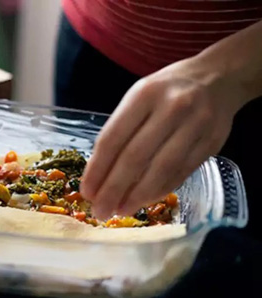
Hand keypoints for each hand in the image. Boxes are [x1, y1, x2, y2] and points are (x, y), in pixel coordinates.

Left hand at [80, 57, 247, 218]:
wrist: (219, 77)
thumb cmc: (167, 91)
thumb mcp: (138, 98)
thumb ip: (121, 131)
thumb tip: (100, 176)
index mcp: (144, 95)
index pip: (113, 138)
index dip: (97, 170)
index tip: (87, 192)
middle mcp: (171, 108)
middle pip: (135, 157)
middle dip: (113, 189)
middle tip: (100, 210)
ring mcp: (195, 125)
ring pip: (161, 169)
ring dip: (137, 196)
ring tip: (121, 210)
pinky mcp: (212, 142)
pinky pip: (181, 173)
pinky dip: (160, 190)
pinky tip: (144, 201)